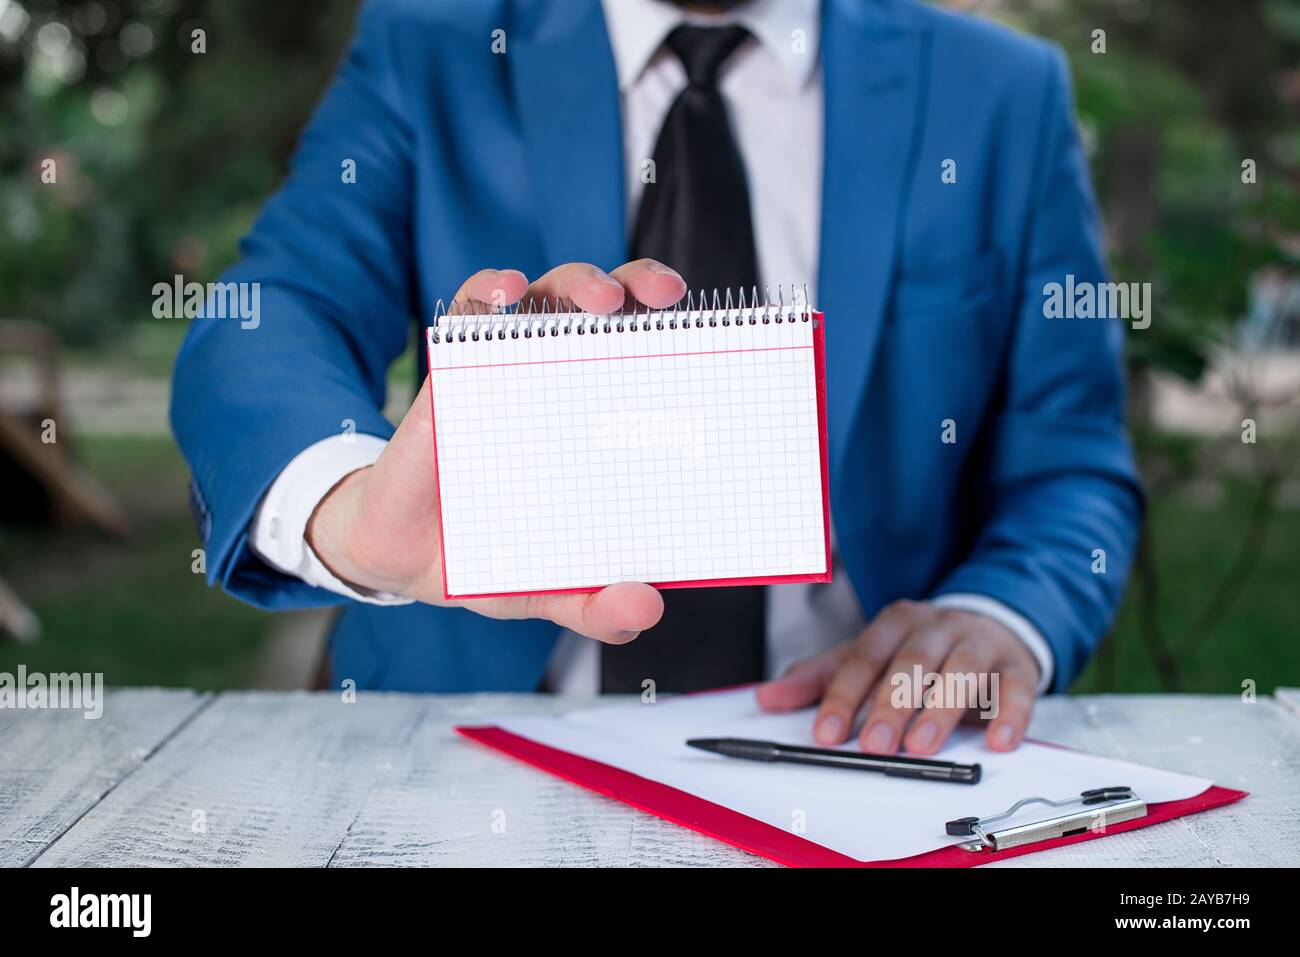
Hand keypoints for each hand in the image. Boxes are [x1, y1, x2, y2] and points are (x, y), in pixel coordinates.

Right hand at [306, 260, 686, 642]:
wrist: (402, 556)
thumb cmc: (487, 555)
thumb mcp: (546, 587)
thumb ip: (593, 602)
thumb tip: (645, 608)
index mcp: (599, 423)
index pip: (650, 358)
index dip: (685, 336)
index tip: (721, 333)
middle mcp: (561, 383)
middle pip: (610, 309)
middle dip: (641, 285)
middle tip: (662, 298)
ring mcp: (507, 369)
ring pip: (550, 297)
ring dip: (578, 283)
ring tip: (596, 302)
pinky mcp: (452, 368)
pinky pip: (470, 309)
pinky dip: (488, 290)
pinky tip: (502, 291)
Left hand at [755, 601, 1039, 753]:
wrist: (988, 623)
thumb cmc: (918, 649)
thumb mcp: (866, 656)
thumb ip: (819, 678)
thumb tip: (768, 697)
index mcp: (894, 623)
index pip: (864, 656)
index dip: (843, 695)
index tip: (826, 731)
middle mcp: (936, 627)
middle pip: (911, 663)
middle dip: (891, 705)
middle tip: (875, 744)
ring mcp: (978, 643)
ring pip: (961, 671)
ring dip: (941, 710)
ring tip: (923, 745)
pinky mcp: (1017, 665)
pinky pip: (1016, 688)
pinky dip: (1008, 714)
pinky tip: (996, 740)